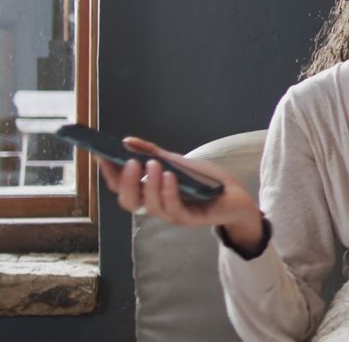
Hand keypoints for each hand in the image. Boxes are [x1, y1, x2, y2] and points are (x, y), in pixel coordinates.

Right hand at [97, 136, 264, 250]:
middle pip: (128, 201)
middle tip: (129, 162)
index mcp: (149, 192)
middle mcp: (156, 204)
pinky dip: (169, 192)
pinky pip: (173, 209)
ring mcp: (171, 214)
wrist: (235, 194)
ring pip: (149, 206)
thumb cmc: (204, 179)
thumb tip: (126, 141)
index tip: (101, 154)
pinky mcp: (189, 219)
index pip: (121, 186)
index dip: (109, 173)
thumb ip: (153, 153)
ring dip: (149, 184)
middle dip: (124, 182)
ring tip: (153, 164)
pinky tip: (170, 176)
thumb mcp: (178, 162)